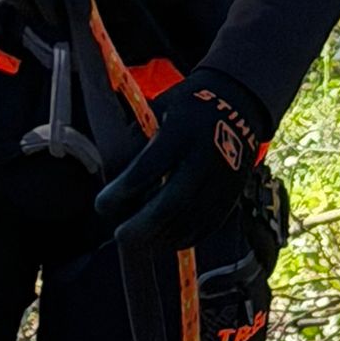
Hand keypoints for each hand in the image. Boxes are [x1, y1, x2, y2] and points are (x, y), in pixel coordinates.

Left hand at [95, 68, 269, 249]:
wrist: (238, 103)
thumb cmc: (188, 106)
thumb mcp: (158, 109)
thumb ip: (137, 142)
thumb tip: (112, 179)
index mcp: (182, 131)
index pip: (148, 168)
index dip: (122, 191)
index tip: (101, 205)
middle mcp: (204, 158)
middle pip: (172, 203)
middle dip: (142, 225)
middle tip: (120, 235)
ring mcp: (222, 180)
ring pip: (188, 221)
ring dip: (159, 236)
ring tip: (138, 237)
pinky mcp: (232, 196)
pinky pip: (206, 227)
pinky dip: (182, 238)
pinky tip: (164, 237)